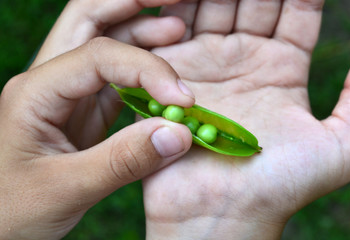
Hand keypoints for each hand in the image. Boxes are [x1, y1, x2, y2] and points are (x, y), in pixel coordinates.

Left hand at [0, 1, 194, 238]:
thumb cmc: (12, 211)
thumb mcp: (65, 190)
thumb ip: (123, 162)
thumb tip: (178, 134)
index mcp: (36, 91)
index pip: (100, 55)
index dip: (149, 70)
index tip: (183, 100)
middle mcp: (50, 82)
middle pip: (90, 19)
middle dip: (134, 5)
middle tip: (176, 2)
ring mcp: (68, 94)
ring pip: (105, 44)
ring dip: (141, 32)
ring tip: (178, 29)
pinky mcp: (84, 112)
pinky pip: (117, 80)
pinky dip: (144, 73)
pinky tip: (164, 76)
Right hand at [143, 1, 349, 238]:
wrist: (219, 212)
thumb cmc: (278, 186)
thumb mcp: (342, 147)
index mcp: (281, 67)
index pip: (297, 9)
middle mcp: (242, 60)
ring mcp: (204, 63)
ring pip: (212, 5)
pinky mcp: (169, 73)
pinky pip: (173, 28)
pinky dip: (179, 5)